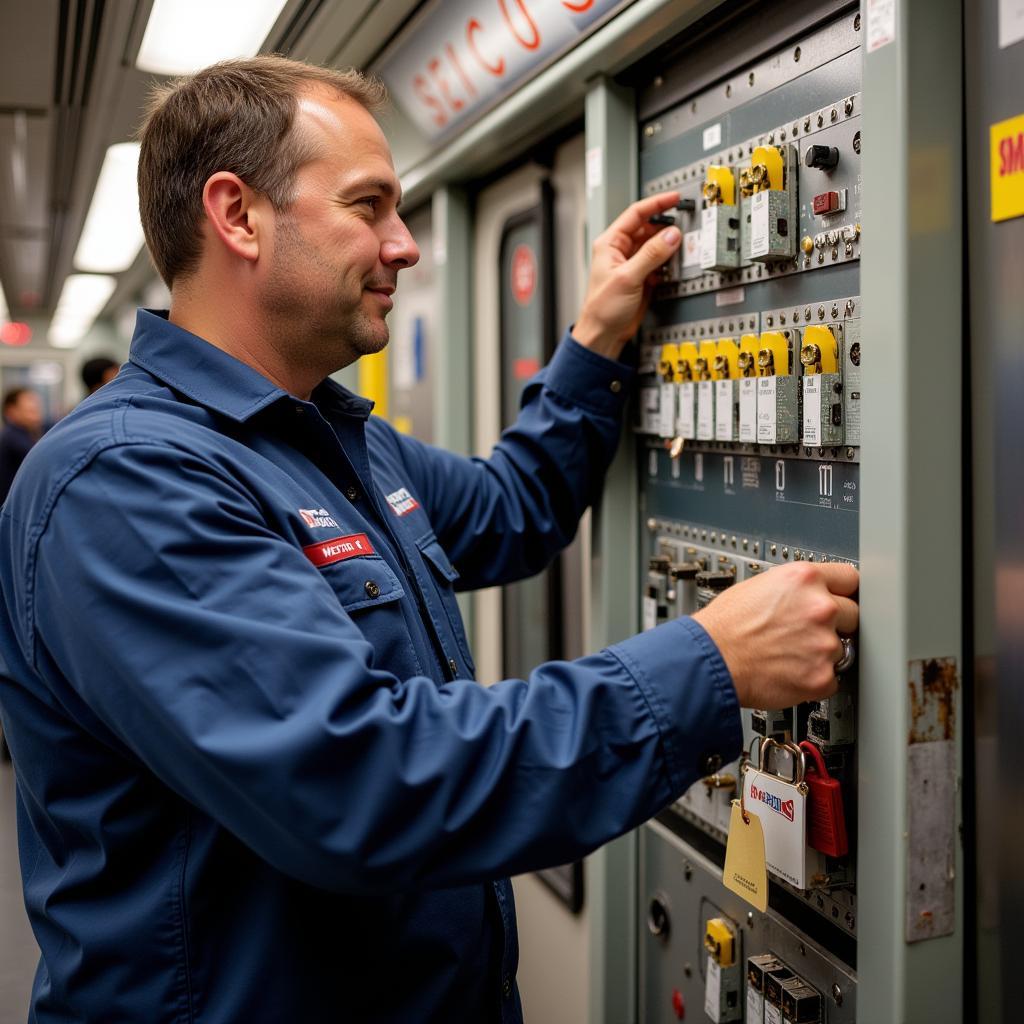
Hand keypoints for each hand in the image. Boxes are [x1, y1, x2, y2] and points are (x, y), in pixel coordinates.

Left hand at [571, 191, 682, 358]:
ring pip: (656, 246)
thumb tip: (671, 236)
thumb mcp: (628, 277)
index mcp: (610, 243)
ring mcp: (633, 264)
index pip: (636, 214)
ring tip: (680, 248)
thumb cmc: (602, 309)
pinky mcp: (642, 278)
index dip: (656, 204)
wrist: (604, 335)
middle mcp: (621, 251)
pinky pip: (660, 263)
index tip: (674, 198)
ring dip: (668, 247)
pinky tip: (672, 268)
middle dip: (666, 228)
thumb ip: (651, 255)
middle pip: (649, 229)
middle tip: (683, 227)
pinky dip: (668, 264)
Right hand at [692, 562, 858, 709]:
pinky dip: (814, 679)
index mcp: (805, 579)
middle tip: (807, 633)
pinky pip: (831, 679)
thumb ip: (796, 589)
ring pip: (841, 649)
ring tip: (788, 654)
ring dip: (822, 654)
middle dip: (836, 624)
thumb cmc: (724, 625)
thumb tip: (812, 595)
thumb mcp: (759, 586)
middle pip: (854, 615)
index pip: (850, 578)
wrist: (709, 661)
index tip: (843, 600)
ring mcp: (824, 644)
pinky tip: (788, 672)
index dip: (844, 591)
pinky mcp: (821, 677)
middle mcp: (819, 608)